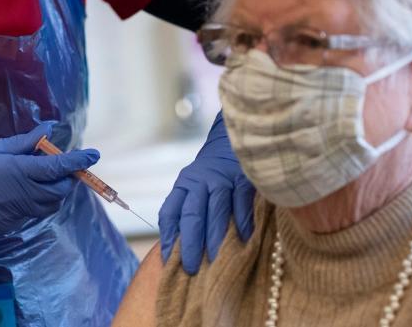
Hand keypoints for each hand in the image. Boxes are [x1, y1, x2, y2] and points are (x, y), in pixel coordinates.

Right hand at [0, 122, 96, 252]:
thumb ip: (23, 143)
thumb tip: (48, 130)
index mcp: (19, 172)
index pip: (60, 168)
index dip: (79, 161)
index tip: (94, 155)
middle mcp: (23, 196)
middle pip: (60, 190)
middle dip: (67, 178)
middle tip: (60, 165)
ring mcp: (17, 214)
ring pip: (49, 205)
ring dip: (54, 191)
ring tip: (42, 177)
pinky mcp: (9, 226)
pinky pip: (33, 213)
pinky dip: (37, 202)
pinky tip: (22, 192)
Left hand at [158, 112, 254, 273]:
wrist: (232, 142)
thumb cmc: (210, 177)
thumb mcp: (192, 189)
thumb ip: (185, 213)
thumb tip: (176, 252)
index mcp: (183, 186)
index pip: (169, 212)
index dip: (167, 237)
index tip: (168, 261)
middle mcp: (199, 182)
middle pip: (192, 214)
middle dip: (190, 243)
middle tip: (191, 268)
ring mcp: (222, 179)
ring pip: (216, 210)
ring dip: (215, 237)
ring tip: (214, 260)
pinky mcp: (243, 178)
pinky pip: (242, 202)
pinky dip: (242, 221)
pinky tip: (242, 240)